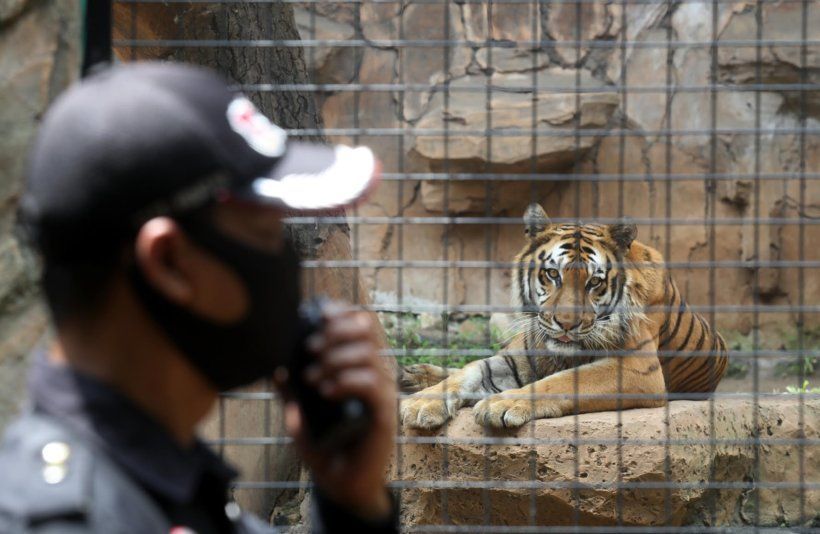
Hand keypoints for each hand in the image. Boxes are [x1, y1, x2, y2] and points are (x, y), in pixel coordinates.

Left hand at [278, 302, 395, 520]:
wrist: (340, 485)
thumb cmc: (325, 447)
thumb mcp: (299, 416)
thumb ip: (290, 394)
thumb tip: (275, 369)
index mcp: (358, 368)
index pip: (360, 325)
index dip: (342, 313)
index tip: (319, 314)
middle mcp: (374, 374)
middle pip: (367, 330)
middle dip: (335, 332)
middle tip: (310, 348)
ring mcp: (381, 393)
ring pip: (367, 354)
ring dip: (335, 359)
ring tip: (312, 378)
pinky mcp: (383, 413)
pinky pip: (370, 384)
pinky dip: (346, 380)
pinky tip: (326, 391)